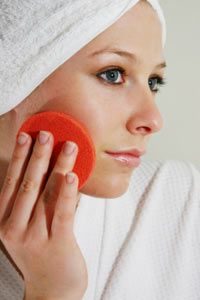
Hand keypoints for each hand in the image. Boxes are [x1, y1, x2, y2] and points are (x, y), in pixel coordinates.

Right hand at [0, 131, 87, 299]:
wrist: (51, 291)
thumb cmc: (41, 254)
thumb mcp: (30, 227)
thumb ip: (39, 202)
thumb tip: (58, 171)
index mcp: (5, 221)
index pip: (12, 182)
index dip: (19, 158)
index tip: (26, 136)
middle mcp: (14, 228)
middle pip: (27, 184)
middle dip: (37, 156)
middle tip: (46, 134)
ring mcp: (34, 237)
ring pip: (45, 195)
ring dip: (57, 167)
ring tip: (68, 147)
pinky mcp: (57, 244)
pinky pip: (62, 213)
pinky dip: (66, 192)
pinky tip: (73, 176)